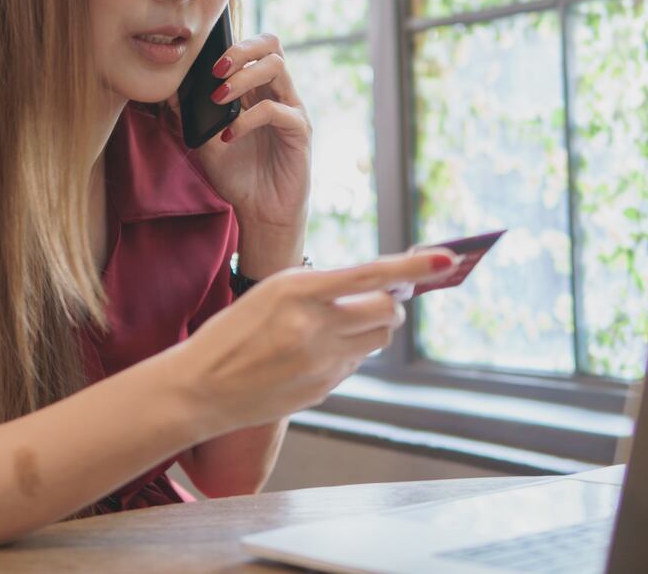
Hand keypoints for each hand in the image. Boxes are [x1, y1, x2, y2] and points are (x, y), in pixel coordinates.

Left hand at [172, 32, 310, 234]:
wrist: (260, 212)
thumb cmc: (238, 175)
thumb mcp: (205, 143)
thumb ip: (191, 116)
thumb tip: (170, 90)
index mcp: (257, 91)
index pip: (254, 47)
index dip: (231, 45)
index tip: (203, 63)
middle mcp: (277, 94)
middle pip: (271, 45)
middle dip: (241, 49)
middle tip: (215, 70)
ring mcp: (291, 110)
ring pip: (276, 67)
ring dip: (242, 77)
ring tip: (218, 98)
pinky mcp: (299, 131)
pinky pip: (276, 110)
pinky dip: (247, 119)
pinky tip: (228, 136)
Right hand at [172, 248, 459, 433]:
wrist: (198, 388)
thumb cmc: (234, 331)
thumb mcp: (272, 292)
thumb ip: (324, 286)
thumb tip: (385, 285)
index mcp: (298, 290)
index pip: (371, 274)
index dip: (415, 266)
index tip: (448, 258)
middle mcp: (314, 326)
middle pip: (389, 311)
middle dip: (394, 300)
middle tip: (385, 294)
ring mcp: (320, 362)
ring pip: (379, 339)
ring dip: (376, 325)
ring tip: (346, 320)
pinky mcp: (322, 389)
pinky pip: (356, 362)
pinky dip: (350, 350)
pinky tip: (318, 350)